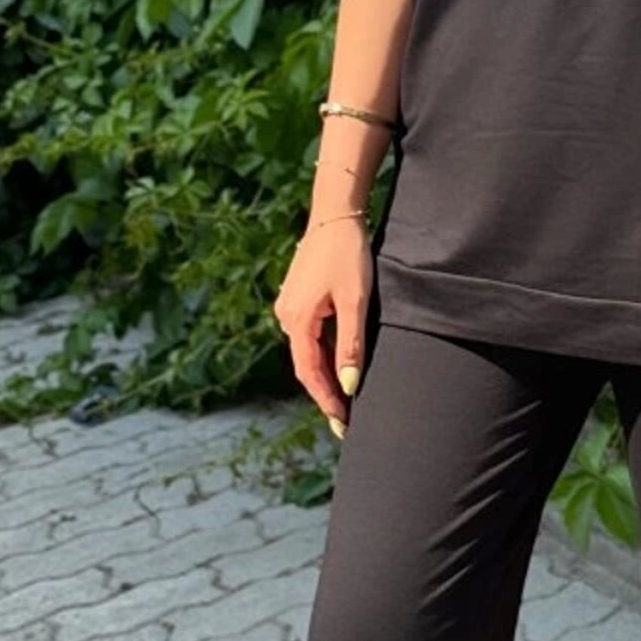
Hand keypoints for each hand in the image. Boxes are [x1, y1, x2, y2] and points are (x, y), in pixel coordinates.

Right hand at [272, 217, 372, 438]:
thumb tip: (349, 385)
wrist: (335, 216)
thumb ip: (350, 344)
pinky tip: (337, 366)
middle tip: (344, 422)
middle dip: (325, 394)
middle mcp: (286, 317)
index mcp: (297, 320)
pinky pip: (308, 337)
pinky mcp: (297, 299)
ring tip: (344, 401)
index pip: (310, 373)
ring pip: (307, 352)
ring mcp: (288, 308)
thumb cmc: (348, 255)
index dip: (327, 400)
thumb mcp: (355, 300)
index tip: (342, 424)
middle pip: (305, 366)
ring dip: (324, 376)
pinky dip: (322, 356)